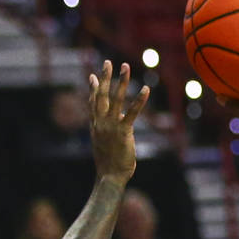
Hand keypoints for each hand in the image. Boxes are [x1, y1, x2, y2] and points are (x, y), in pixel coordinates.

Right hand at [88, 60, 149, 183]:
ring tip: (125, 67)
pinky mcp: (123, 132)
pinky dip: (139, 100)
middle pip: (101, 94)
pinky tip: (145, 89)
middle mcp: (101, 122)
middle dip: (104, 77)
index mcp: (95, 125)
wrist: (110, 176)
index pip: (92, 102)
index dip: (93, 88)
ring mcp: (111, 125)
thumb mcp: (102, 144)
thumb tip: (109, 123)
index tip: (93, 75)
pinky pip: (132, 112)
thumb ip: (104, 131)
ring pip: (115, 98)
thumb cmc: (108, 163)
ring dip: (121, 81)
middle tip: (108, 62)